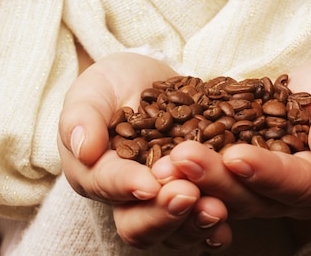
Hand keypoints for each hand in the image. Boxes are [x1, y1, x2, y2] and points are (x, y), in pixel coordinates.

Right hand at [58, 52, 231, 249]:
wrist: (146, 80)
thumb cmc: (112, 84)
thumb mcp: (92, 90)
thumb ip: (82, 117)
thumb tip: (84, 148)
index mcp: (96, 173)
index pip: (108, 185)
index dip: (127, 185)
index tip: (149, 182)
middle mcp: (127, 197)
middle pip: (139, 223)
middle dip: (164, 212)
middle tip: (188, 194)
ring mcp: (161, 200)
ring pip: (173, 230)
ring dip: (193, 222)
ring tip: (216, 207)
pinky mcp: (191, 195)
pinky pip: (199, 222)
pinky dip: (213, 229)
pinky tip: (228, 227)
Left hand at [152, 58, 310, 219]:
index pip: (301, 184)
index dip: (269, 173)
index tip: (236, 156)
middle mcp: (302, 197)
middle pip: (258, 197)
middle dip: (218, 179)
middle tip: (182, 158)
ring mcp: (270, 192)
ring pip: (230, 193)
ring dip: (197, 179)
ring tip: (166, 160)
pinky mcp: (245, 179)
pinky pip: (217, 180)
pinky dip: (192, 171)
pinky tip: (163, 158)